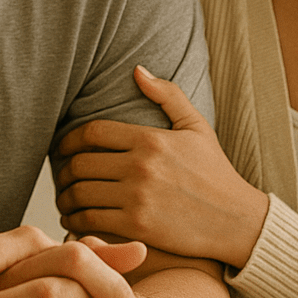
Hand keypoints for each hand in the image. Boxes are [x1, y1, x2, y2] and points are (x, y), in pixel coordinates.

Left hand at [54, 66, 269, 267]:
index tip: (63, 148)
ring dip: (65, 198)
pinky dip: (75, 222)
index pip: (92, 132)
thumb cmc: (216, 173)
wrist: (238, 221)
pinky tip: (76, 221)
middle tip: (60, 177)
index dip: (68, 139)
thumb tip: (137, 70)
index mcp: (150, 138)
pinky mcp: (137, 227)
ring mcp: (138, 197)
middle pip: (80, 164)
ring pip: (80, 194)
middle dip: (62, 172)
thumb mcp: (197, 127)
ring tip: (65, 200)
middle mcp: (141, 166)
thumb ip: (167, 95)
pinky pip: (90, 221)